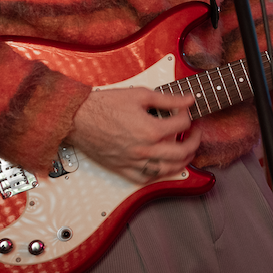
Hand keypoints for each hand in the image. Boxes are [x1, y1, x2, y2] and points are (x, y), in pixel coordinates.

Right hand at [67, 86, 200, 183]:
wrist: (77, 118)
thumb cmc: (104, 105)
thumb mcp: (140, 95)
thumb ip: (168, 99)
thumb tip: (189, 99)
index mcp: (150, 130)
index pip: (182, 124)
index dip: (188, 113)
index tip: (186, 108)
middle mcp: (144, 150)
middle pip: (182, 152)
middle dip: (195, 140)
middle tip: (195, 131)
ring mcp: (133, 162)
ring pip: (168, 170)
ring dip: (183, 161)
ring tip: (186, 150)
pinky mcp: (122, 169)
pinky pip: (146, 178)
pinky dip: (159, 174)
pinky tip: (164, 165)